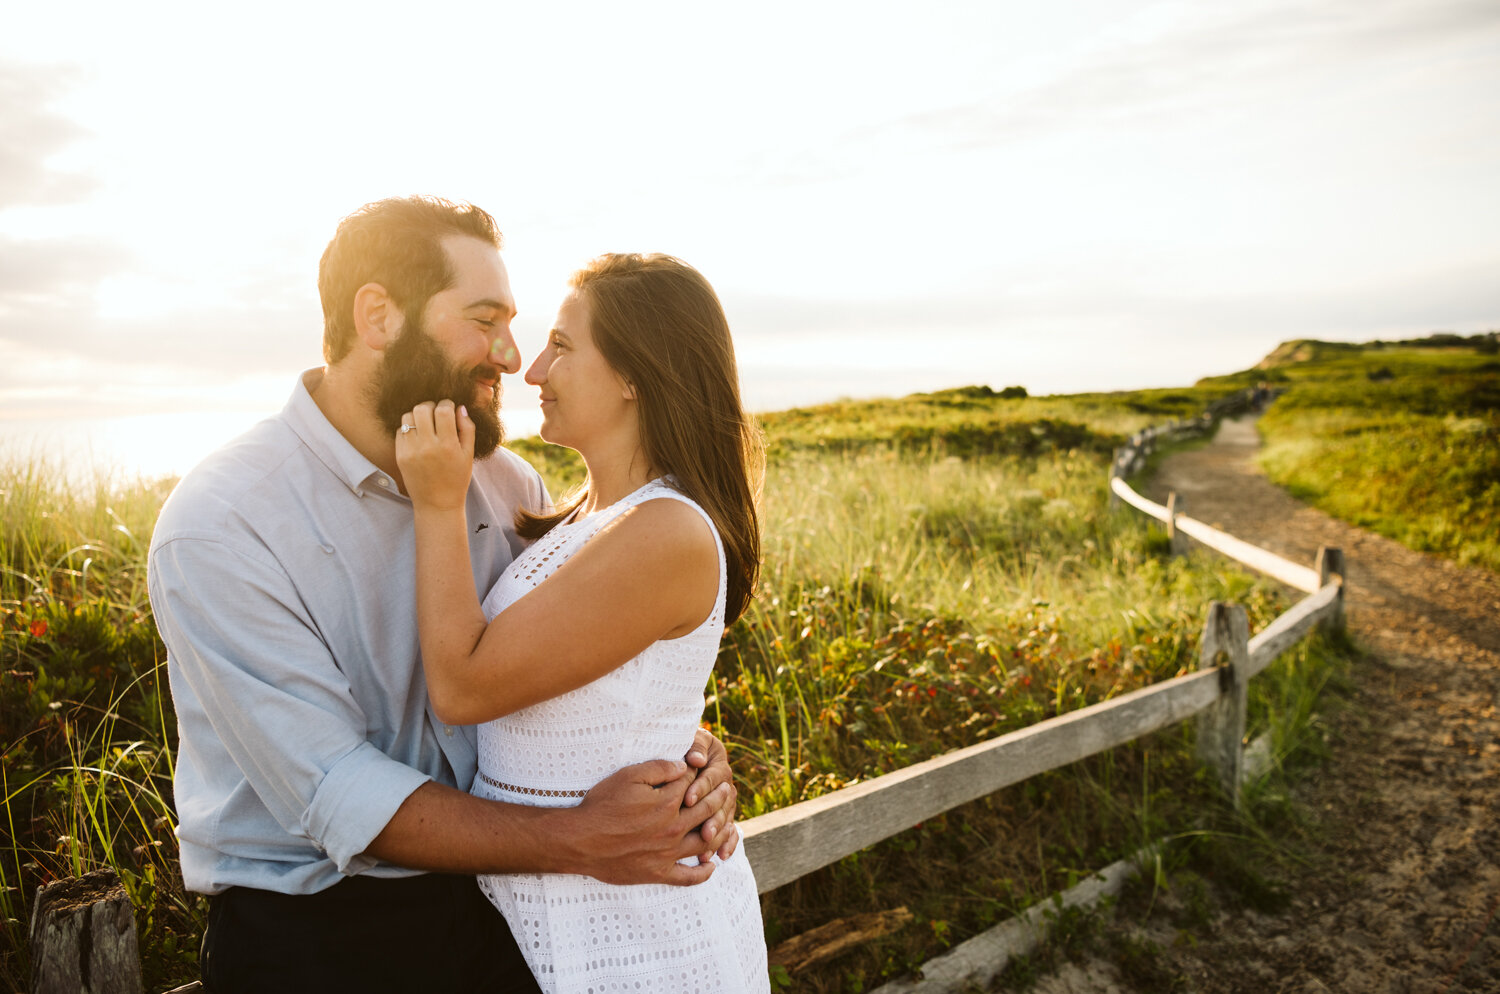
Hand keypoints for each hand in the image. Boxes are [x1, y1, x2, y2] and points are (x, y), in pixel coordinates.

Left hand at [394, 400, 473, 509]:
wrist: (437, 503)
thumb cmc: (457, 479)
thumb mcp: (468, 455)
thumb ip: (467, 429)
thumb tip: (460, 408)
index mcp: (448, 445)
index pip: (443, 410)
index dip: (447, 404)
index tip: (449, 407)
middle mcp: (428, 446)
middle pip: (422, 409)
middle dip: (431, 406)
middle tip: (436, 412)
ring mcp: (411, 451)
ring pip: (408, 417)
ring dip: (418, 415)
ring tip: (426, 423)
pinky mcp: (400, 456)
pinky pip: (400, 430)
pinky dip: (409, 428)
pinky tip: (418, 435)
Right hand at [562, 760, 717, 886]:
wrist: (580, 841)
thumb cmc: (602, 805)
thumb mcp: (628, 776)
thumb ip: (659, 768)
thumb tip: (684, 765)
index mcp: (668, 802)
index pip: (694, 784)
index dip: (700, 773)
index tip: (706, 768)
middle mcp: (673, 828)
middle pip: (706, 810)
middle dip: (719, 797)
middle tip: (727, 789)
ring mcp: (668, 853)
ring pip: (705, 842)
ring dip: (719, 831)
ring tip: (727, 822)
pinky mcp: (658, 873)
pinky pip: (688, 877)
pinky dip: (703, 872)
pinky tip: (711, 865)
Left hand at [686, 727, 739, 862]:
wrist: (684, 754)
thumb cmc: (683, 745)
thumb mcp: (690, 739)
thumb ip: (695, 746)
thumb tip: (697, 759)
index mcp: (718, 763)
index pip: (712, 777)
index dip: (701, 788)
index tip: (687, 800)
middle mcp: (725, 783)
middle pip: (722, 802)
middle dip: (712, 818)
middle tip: (703, 831)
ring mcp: (725, 801)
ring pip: (726, 818)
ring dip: (719, 833)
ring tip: (708, 846)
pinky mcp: (722, 815)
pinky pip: (729, 831)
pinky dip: (727, 843)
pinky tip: (721, 856)